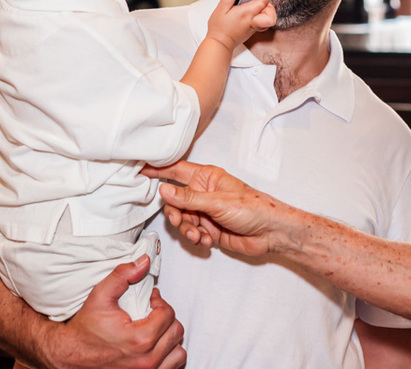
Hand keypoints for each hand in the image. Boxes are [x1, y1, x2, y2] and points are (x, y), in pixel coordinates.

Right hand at [51, 255, 186, 368]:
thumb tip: (144, 261)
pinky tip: (155, 346)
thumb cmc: (85, 329)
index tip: (150, 301)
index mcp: (140, 339)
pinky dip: (169, 356)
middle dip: (166, 318)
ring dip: (170, 339)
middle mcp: (147, 361)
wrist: (71, 356)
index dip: (160, 303)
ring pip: (178, 353)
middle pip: (176, 332)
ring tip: (155, 330)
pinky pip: (173, 367)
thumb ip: (123, 275)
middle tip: (151, 313)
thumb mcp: (100, 296)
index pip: (169, 314)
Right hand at [142, 161, 283, 255]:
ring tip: (199, 235)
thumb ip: (189, 198)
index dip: (158, 170)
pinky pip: (192, 232)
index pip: (176, 170)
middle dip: (176, 214)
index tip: (139, 171)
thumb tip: (164, 190)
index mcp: (207, 177)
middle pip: (175, 201)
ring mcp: (206, 211)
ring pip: (182, 219)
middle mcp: (204, 193)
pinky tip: (207, 240)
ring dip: (187, 229)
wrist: (271, 233)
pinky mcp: (209, 228)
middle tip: (181, 222)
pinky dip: (196, 238)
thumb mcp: (218, 202)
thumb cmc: (253, 208)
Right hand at [205, 0, 275, 51]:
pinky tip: (253, 14)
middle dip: (268, 4)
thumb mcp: (220, 9)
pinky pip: (264, 23)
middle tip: (259, 0)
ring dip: (266, 11)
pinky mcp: (253, 31)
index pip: (263, 1)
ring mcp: (254, 27)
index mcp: (246, 13)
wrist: (220, 44)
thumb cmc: (219, 29)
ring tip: (256, 6)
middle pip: (271, 12)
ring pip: (270, 18)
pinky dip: (262, 17)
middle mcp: (253, 21)